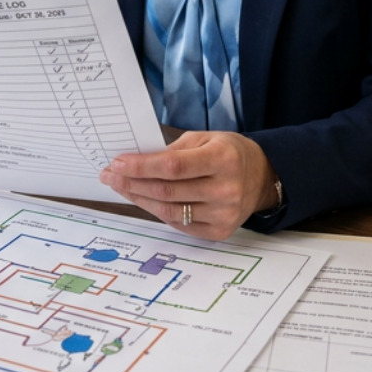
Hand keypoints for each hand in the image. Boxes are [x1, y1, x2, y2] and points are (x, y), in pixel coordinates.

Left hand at [100, 131, 277, 239]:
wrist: (261, 177)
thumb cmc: (229, 153)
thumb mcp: (205, 139)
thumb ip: (173, 151)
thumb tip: (136, 162)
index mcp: (223, 160)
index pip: (173, 167)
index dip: (141, 167)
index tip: (117, 163)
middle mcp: (225, 190)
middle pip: (167, 191)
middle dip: (132, 183)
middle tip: (110, 175)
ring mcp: (223, 215)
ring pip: (169, 211)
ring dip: (139, 198)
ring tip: (120, 186)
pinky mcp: (219, 232)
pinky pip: (179, 224)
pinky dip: (157, 211)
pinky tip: (143, 199)